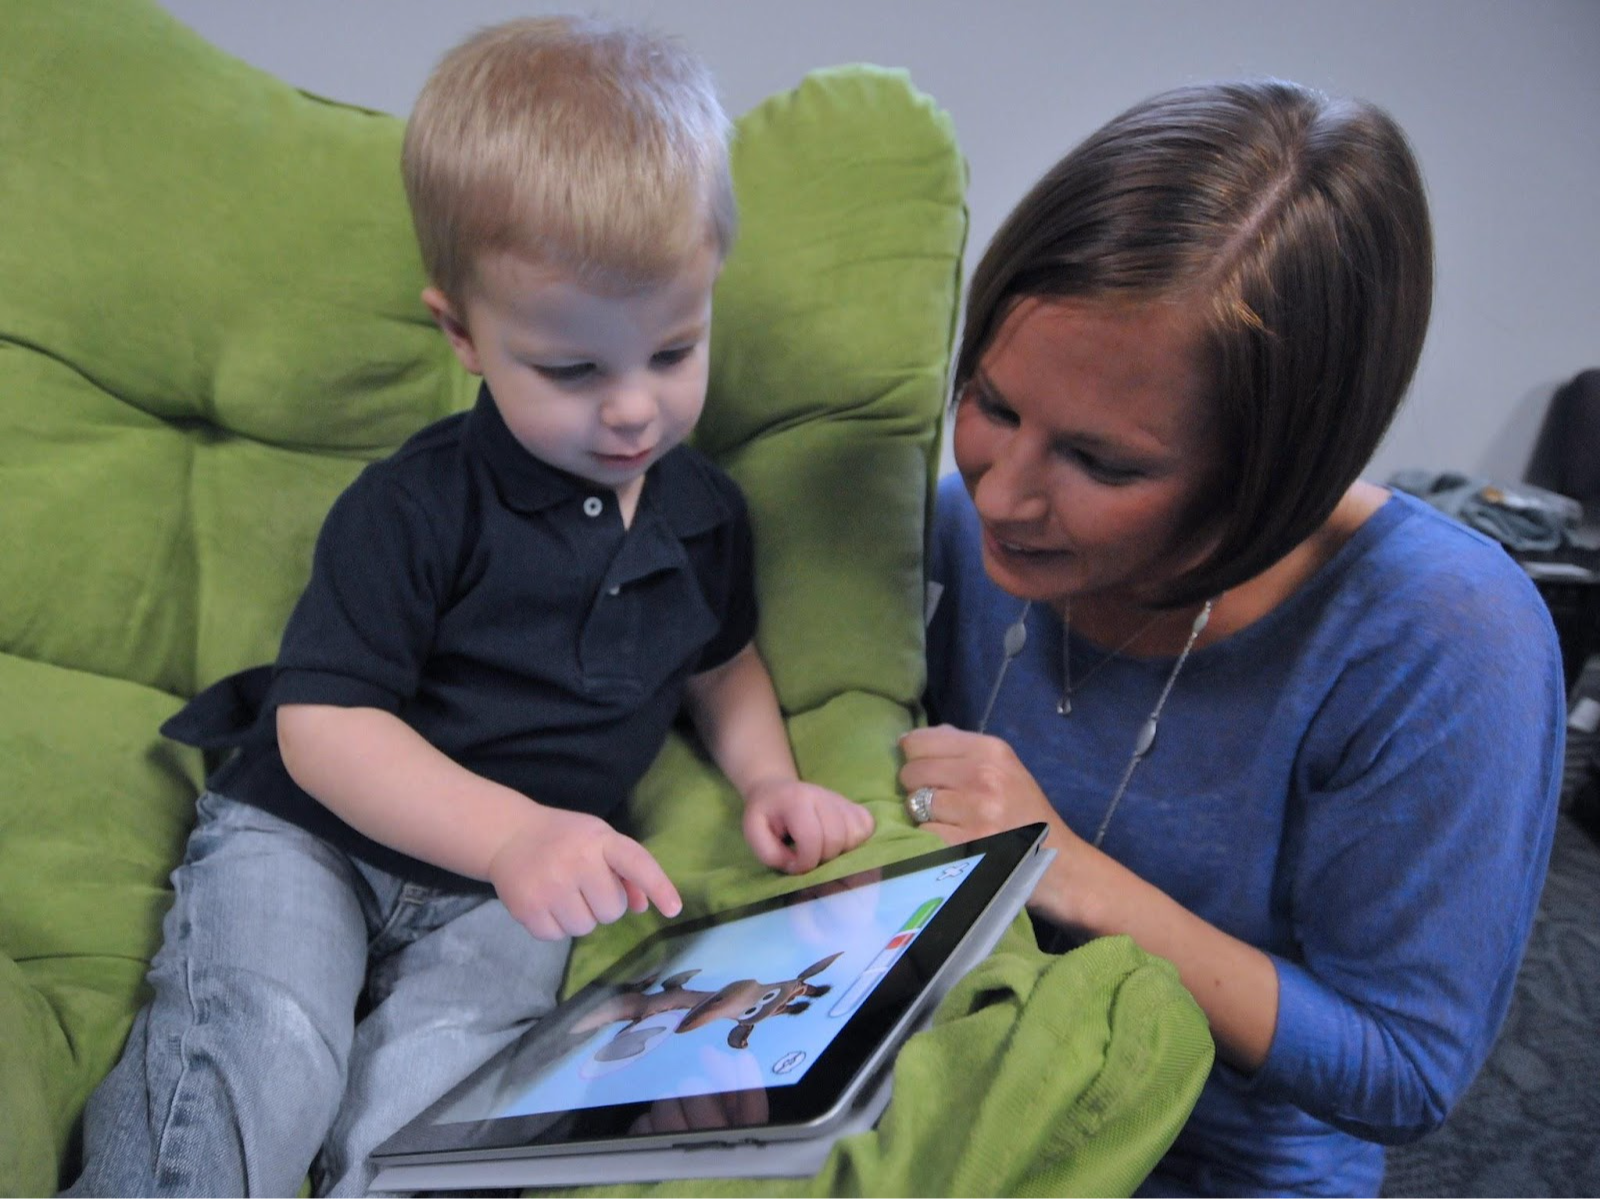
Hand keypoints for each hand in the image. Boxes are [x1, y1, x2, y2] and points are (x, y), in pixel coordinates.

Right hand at [487, 806, 681, 940]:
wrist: (508, 836)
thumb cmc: (564, 839)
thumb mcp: (598, 841)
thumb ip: (626, 870)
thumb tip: (643, 906)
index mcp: (599, 839)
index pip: (636, 863)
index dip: (658, 886)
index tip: (674, 909)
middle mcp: (576, 861)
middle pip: (612, 910)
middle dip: (603, 904)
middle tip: (585, 886)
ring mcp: (550, 886)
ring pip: (586, 927)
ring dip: (580, 917)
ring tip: (565, 894)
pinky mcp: (528, 908)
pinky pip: (559, 937)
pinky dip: (556, 926)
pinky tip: (547, 903)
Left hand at [741, 778, 874, 874]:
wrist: (776, 790)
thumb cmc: (766, 814)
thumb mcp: (753, 833)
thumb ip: (769, 854)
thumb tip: (798, 866)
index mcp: (797, 800)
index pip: (812, 838)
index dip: (805, 862)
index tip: (794, 865)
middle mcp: (823, 796)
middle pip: (836, 839)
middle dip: (822, 858)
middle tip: (807, 857)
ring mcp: (841, 799)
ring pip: (855, 835)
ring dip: (840, 851)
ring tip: (822, 849)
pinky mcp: (853, 805)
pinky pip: (867, 827)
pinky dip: (856, 841)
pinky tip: (839, 841)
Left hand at [897, 724, 1076, 850]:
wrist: (1058, 861)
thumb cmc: (1024, 813)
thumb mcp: (1004, 767)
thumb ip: (960, 748)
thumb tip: (908, 740)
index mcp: (991, 750)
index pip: (918, 742)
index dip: (914, 758)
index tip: (926, 771)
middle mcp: (983, 775)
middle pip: (912, 772)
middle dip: (916, 788)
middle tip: (940, 802)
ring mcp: (976, 811)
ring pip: (913, 804)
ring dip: (923, 816)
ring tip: (948, 822)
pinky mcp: (967, 844)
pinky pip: (922, 833)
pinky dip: (930, 840)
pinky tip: (952, 841)